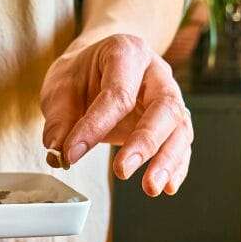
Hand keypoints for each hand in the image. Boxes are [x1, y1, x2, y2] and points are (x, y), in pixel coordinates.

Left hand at [41, 33, 192, 196]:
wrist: (97, 66)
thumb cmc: (80, 75)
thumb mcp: (60, 88)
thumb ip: (59, 119)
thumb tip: (58, 153)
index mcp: (126, 53)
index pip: (117, 93)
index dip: (94, 126)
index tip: (72, 154)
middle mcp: (156, 73)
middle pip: (164, 107)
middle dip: (144, 142)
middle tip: (121, 171)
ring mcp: (170, 96)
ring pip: (179, 127)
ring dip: (167, 161)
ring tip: (151, 188)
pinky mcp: (174, 120)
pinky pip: (182, 143)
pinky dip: (177, 166)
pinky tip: (168, 187)